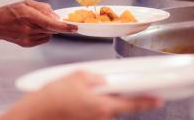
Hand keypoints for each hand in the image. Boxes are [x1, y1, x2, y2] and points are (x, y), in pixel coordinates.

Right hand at [0, 0, 76, 46]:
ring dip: (48, 28)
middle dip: (56, 24)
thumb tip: (56, 17)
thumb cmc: (10, 12)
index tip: (75, 28)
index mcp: (29, 17)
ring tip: (36, 22)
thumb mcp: (26, 3)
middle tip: (51, 18)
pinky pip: (43, 39)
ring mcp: (28, 39)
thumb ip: (43, 8)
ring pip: (49, 34)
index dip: (65, 27)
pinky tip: (34, 29)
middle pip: (52, 29)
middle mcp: (29, 30)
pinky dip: (43, 33)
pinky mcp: (27, 44)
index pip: (51, 23)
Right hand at [0, 72, 161, 119]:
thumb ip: (95, 77)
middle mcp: (100, 118)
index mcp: (103, 105)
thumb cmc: (52, 98)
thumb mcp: (75, 77)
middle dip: (113, 96)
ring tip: (79, 92)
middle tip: (99, 86)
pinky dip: (89, 106)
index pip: (132, 103)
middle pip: (116, 106)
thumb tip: (102, 79)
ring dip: (99, 101)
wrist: (34, 116)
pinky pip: (92, 114)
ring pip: (103, 110)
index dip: (147, 102)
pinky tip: (76, 99)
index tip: (159, 100)